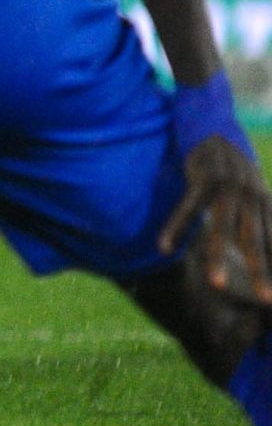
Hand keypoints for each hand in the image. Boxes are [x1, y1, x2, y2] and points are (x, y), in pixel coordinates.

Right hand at [159, 135, 271, 305]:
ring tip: (216, 284)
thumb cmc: (232, 166)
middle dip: (261, 270)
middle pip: (255, 239)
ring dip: (219, 257)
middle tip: (265, 298)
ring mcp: (227, 186)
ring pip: (223, 228)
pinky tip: (164, 246)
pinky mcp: (203, 178)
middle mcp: (251, 195)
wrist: (213, 127)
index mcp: (264, 202)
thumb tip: (268, 245)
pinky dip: (176, 228)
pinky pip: (188, 208)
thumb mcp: (253, 189)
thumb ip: (261, 215)